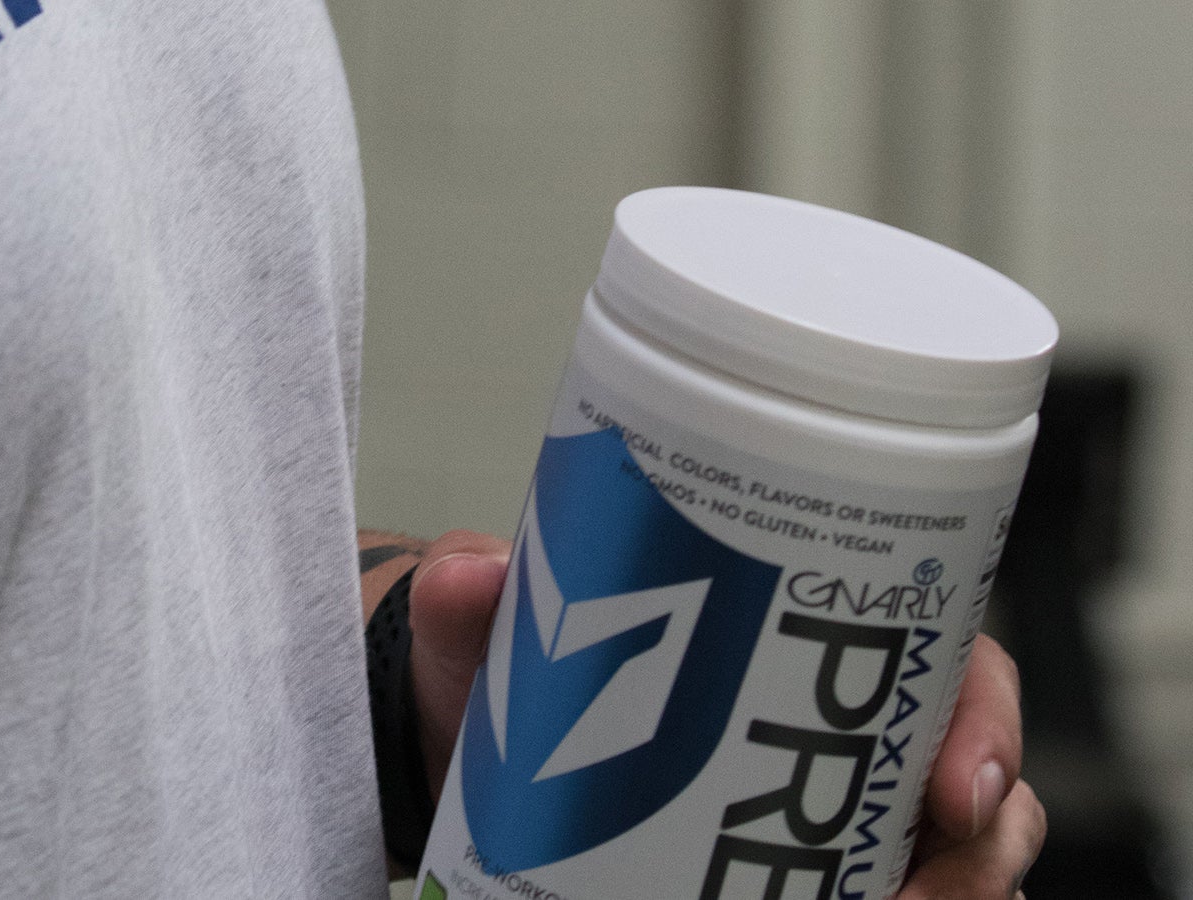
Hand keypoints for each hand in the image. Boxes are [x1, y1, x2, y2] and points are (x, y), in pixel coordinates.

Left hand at [405, 531, 1046, 897]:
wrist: (459, 749)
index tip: (961, 786)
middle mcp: (831, 727)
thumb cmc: (513, 666)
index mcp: (802, 634)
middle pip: (971, 787)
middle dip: (978, 853)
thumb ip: (469, 591)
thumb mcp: (491, 621)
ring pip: (945, 866)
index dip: (984, 721)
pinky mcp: (784, 882)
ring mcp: (817, 816)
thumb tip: (475, 574)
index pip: (948, 659)